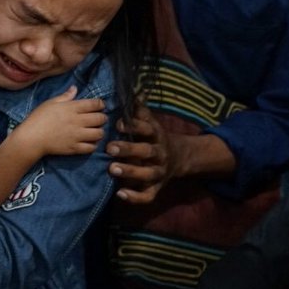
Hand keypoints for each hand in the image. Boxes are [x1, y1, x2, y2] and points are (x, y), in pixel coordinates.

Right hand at [14, 86, 107, 155]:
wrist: (31, 138)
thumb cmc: (38, 118)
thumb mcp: (50, 103)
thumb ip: (65, 96)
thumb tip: (75, 88)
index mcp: (72, 108)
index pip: (95, 104)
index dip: (100, 104)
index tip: (99, 106)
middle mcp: (78, 121)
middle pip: (100, 118)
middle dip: (103, 118)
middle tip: (99, 119)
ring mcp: (77, 136)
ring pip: (99, 133)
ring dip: (100, 131)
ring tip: (95, 131)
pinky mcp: (74, 148)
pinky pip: (91, 147)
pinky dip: (93, 145)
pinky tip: (89, 142)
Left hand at [108, 109, 236, 202]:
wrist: (179, 158)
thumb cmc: (156, 138)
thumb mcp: (152, 123)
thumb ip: (141, 111)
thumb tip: (134, 91)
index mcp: (157, 136)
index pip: (148, 129)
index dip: (135, 126)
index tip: (118, 124)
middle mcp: (160, 154)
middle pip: (147, 151)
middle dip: (129, 149)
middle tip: (109, 148)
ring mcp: (159, 172)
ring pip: (147, 173)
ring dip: (130, 171)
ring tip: (112, 169)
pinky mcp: (156, 188)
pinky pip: (148, 195)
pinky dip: (135, 197)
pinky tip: (120, 194)